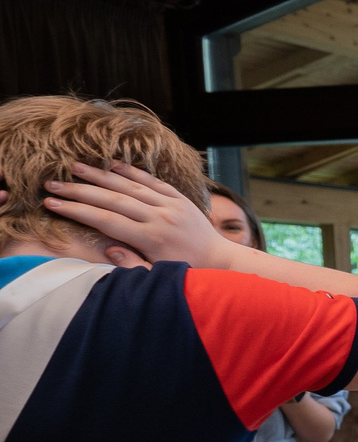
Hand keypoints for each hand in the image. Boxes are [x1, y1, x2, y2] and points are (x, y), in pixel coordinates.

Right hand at [43, 161, 226, 266]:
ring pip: (131, 185)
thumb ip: (131, 264)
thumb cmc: (185, 272)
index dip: (77, 211)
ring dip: (100, 175)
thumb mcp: (157, 276)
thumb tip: (108, 247)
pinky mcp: (181, 198)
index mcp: (152, 239)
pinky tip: (112, 164)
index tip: (52, 204)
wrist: (221, 260)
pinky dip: (132, 171)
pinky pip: (153, 181)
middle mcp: (161, 218)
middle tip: (52, 184)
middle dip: (79, 190)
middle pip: (112, 199)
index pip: (106, 220)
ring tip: (74, 167)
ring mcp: (172, 205)